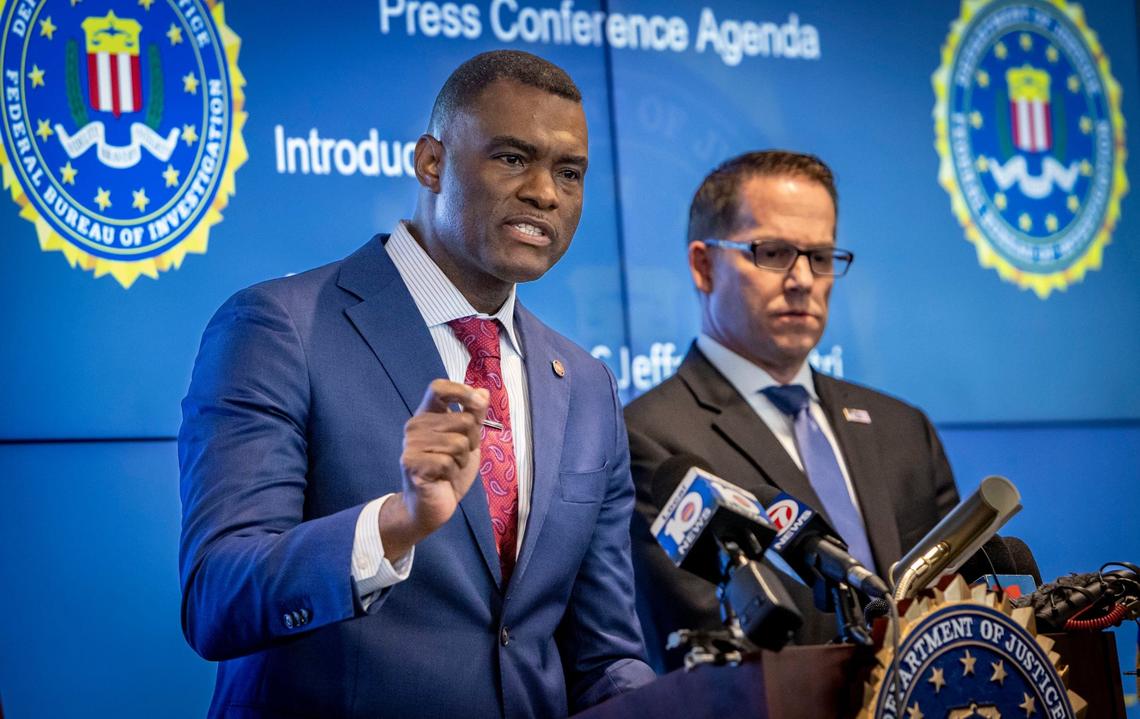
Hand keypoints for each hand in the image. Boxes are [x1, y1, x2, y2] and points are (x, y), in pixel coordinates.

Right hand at [380, 379, 487, 559]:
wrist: (430, 506)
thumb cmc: (449, 471)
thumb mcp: (469, 440)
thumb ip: (475, 416)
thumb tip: (483, 392)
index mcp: (428, 414)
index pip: (439, 388)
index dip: (461, 391)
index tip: (478, 404)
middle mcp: (416, 424)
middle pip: (463, 420)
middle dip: (472, 441)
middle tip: (460, 456)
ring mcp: (411, 443)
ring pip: (458, 442)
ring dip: (462, 460)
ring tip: (451, 468)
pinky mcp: (410, 462)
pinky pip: (448, 461)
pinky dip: (453, 472)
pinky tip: (443, 478)